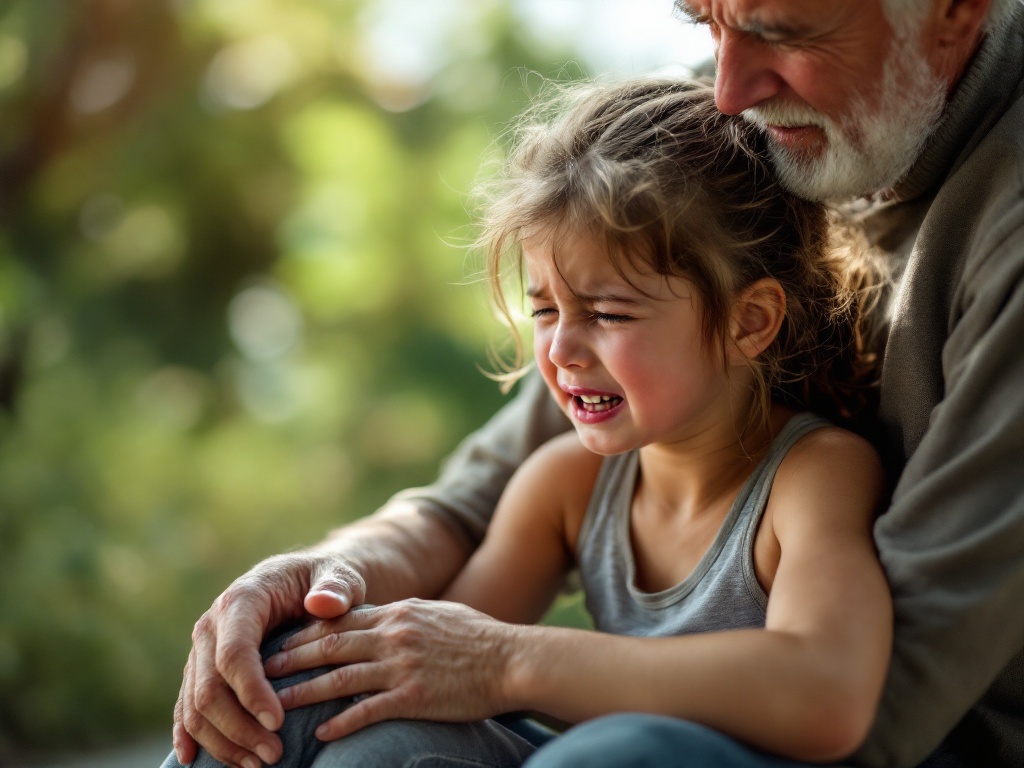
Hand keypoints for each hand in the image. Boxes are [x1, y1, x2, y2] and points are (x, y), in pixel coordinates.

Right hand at [173, 552, 366, 766]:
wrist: (300, 580)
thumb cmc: (322, 580)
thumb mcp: (338, 576)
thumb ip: (335, 587)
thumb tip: (323, 603)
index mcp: (241, 600)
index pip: (235, 653)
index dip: (251, 691)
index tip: (278, 722)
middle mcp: (212, 626)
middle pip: (210, 686)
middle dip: (239, 726)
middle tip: (274, 755)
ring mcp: (202, 649)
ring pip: (196, 704)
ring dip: (223, 740)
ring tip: (258, 763)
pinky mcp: (201, 669)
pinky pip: (187, 705)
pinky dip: (191, 734)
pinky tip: (196, 760)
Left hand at [263, 598, 518, 740]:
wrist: (511, 659)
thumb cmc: (477, 637)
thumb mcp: (435, 613)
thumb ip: (401, 617)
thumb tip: (376, 619)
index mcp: (397, 613)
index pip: (340, 619)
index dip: (305, 631)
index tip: (280, 641)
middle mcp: (394, 635)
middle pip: (330, 645)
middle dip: (293, 657)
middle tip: (262, 668)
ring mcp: (402, 666)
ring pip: (341, 678)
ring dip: (305, 691)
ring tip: (277, 702)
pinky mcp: (415, 696)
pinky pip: (369, 710)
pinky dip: (342, 722)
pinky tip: (321, 733)